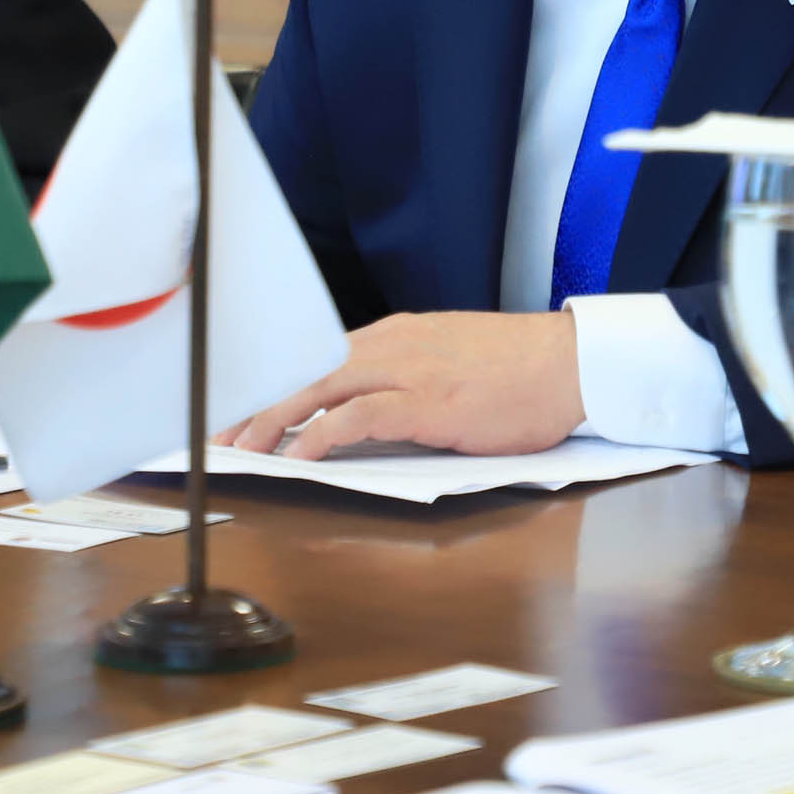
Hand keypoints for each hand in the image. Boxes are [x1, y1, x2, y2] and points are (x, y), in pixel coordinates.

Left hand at [217, 311, 584, 458]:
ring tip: (242, 447)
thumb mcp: (454, 361)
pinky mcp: (426, 402)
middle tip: (221, 430)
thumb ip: (411, 374)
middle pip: (306, 368)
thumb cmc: (524, 371)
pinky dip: (318, 436)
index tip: (246, 404)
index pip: (321, 355)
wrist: (572, 364)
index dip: (278, 380)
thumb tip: (372, 406)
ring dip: (273, 419)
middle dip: (258, 399)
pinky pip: (355, 417)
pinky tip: (296, 459)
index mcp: (399, 334)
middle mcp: (394, 344)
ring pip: (319, 388)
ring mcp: (408, 370)